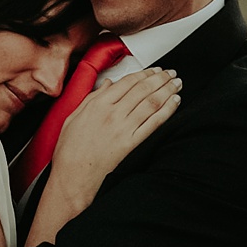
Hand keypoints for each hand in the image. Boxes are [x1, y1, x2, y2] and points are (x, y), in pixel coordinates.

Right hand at [50, 59, 181, 208]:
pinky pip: (154, 123)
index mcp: (98, 105)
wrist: (73, 176)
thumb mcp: (73, 117)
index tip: (154, 70)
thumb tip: (108, 84)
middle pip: (143, 89)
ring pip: (151, 102)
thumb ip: (92, 97)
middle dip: (160, 78)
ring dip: (167, 90)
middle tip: (170, 72)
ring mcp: (124, 128)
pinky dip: (167, 110)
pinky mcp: (131, 143)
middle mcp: (113, 114)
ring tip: (176, 83)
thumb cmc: (70, 150)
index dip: (144, 73)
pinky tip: (174, 102)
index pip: (128, 82)